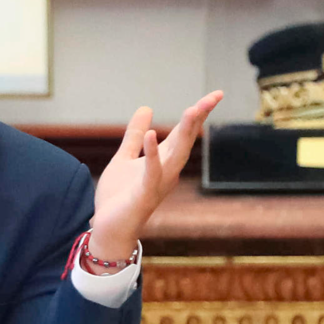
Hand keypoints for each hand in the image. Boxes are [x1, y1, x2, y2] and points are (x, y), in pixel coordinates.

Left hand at [87, 92, 222, 264]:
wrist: (108, 228)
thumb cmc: (119, 197)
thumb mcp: (124, 158)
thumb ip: (133, 135)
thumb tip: (146, 108)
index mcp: (163, 160)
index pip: (182, 133)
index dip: (197, 113)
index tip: (214, 95)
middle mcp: (167, 171)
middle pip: (185, 140)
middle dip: (198, 118)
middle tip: (213, 97)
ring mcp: (158, 183)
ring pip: (176, 154)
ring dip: (185, 133)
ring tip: (193, 109)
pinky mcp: (144, 194)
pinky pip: (151, 172)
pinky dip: (152, 155)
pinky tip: (151, 135)